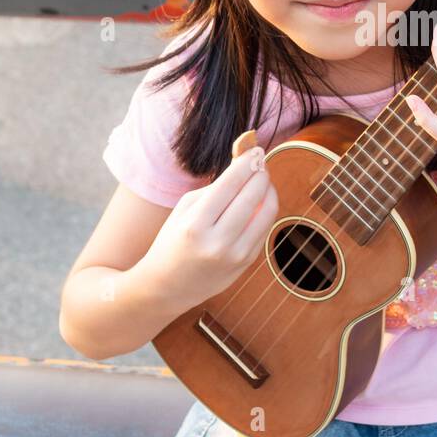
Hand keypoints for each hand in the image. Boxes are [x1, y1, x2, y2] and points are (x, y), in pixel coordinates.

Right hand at [141, 145, 278, 319]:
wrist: (168, 286)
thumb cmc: (174, 240)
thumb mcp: (185, 208)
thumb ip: (216, 185)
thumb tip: (246, 161)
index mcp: (194, 225)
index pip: (230, 184)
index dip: (247, 162)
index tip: (256, 150)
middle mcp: (217, 242)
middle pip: (252, 196)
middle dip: (261, 173)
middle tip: (261, 161)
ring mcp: (235, 255)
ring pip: (266, 212)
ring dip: (269, 190)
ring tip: (262, 179)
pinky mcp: (246, 262)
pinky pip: (265, 228)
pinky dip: (266, 210)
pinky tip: (260, 200)